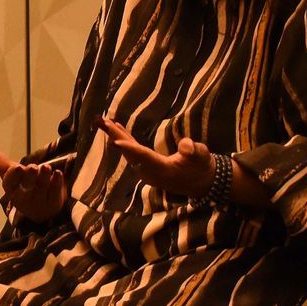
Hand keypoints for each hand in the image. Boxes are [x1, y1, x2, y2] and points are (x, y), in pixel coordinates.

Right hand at [0, 147, 66, 223]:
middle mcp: (24, 198)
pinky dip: (57, 182)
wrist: (42, 206)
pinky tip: (58, 174)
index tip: (17, 167)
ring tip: (46, 167)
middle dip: (29, 176)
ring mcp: (39, 202)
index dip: (14, 176)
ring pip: (42, 187)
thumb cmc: (23, 185)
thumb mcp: (10, 172)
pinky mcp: (54, 203)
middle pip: (26, 186)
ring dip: (44, 176)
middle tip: (32, 167)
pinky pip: (56, 192)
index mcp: (11, 189)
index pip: (10, 183)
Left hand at [96, 115, 214, 195]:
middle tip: (103, 122)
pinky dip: (125, 142)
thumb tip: (186, 146)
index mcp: (163, 169)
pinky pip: (132, 154)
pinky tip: (118, 131)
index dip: (130, 149)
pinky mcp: (147, 168)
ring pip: (129, 154)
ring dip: (117, 137)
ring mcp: (147, 172)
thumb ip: (194, 151)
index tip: (115, 141)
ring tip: (106, 122)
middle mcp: (151, 172)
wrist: (201, 183)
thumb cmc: (201, 167)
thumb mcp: (202, 156)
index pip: (144, 157)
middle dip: (117, 137)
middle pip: (131, 154)